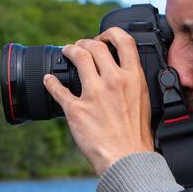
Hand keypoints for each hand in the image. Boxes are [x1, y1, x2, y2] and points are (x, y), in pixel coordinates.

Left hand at [42, 27, 156, 176]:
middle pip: (95, 46)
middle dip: (85, 42)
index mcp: (133, 78)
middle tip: (80, 47)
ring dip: (69, 51)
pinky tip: (48, 80)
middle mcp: (114, 81)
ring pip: (78, 57)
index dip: (110, 33)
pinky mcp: (77, 109)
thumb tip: (123, 74)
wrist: (127, 159)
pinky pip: (58, 88)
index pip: (124, 40)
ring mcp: (94, 93)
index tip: (103, 37)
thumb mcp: (143, 101)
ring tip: (66, 53)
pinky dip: (51, 82)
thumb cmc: (136, 136)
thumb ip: (132, 84)